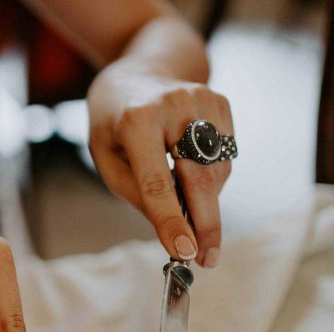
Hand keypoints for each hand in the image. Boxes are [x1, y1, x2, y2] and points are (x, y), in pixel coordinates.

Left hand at [87, 61, 233, 267]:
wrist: (140, 71)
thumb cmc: (115, 122)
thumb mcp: (107, 158)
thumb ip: (137, 194)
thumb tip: (174, 232)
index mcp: (135, 120)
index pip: (156, 183)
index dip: (171, 222)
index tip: (185, 253)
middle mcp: (174, 106)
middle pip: (198, 178)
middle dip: (205, 224)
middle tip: (207, 258)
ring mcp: (203, 101)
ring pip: (216, 172)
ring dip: (205, 201)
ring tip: (187, 210)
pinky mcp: (221, 103)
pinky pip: (225, 157)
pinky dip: (212, 178)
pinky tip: (191, 174)